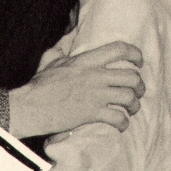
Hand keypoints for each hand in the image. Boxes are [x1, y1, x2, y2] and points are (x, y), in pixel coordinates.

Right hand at [8, 41, 143, 136]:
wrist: (31, 107)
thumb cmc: (39, 86)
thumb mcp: (49, 62)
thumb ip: (58, 52)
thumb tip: (61, 46)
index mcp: (86, 61)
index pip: (119, 49)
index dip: (135, 54)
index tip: (139, 62)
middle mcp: (95, 76)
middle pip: (132, 77)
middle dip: (140, 86)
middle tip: (138, 92)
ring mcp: (95, 95)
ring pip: (129, 98)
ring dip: (134, 105)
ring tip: (131, 109)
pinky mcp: (92, 113)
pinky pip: (118, 118)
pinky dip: (124, 123)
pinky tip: (121, 124)